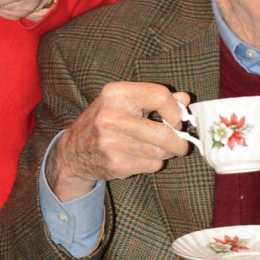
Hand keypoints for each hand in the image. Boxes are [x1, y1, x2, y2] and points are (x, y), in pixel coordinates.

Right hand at [46, 82, 191, 200]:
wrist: (74, 151)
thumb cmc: (105, 121)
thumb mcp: (124, 101)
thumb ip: (155, 98)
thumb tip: (185, 99)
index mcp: (116, 94)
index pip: (159, 96)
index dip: (175, 110)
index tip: (177, 119)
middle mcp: (112, 117)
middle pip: (164, 132)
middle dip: (179, 141)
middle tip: (180, 142)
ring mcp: (113, 143)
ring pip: (160, 152)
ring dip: (166, 152)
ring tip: (156, 147)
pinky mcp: (117, 164)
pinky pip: (152, 165)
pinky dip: (153, 162)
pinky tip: (141, 156)